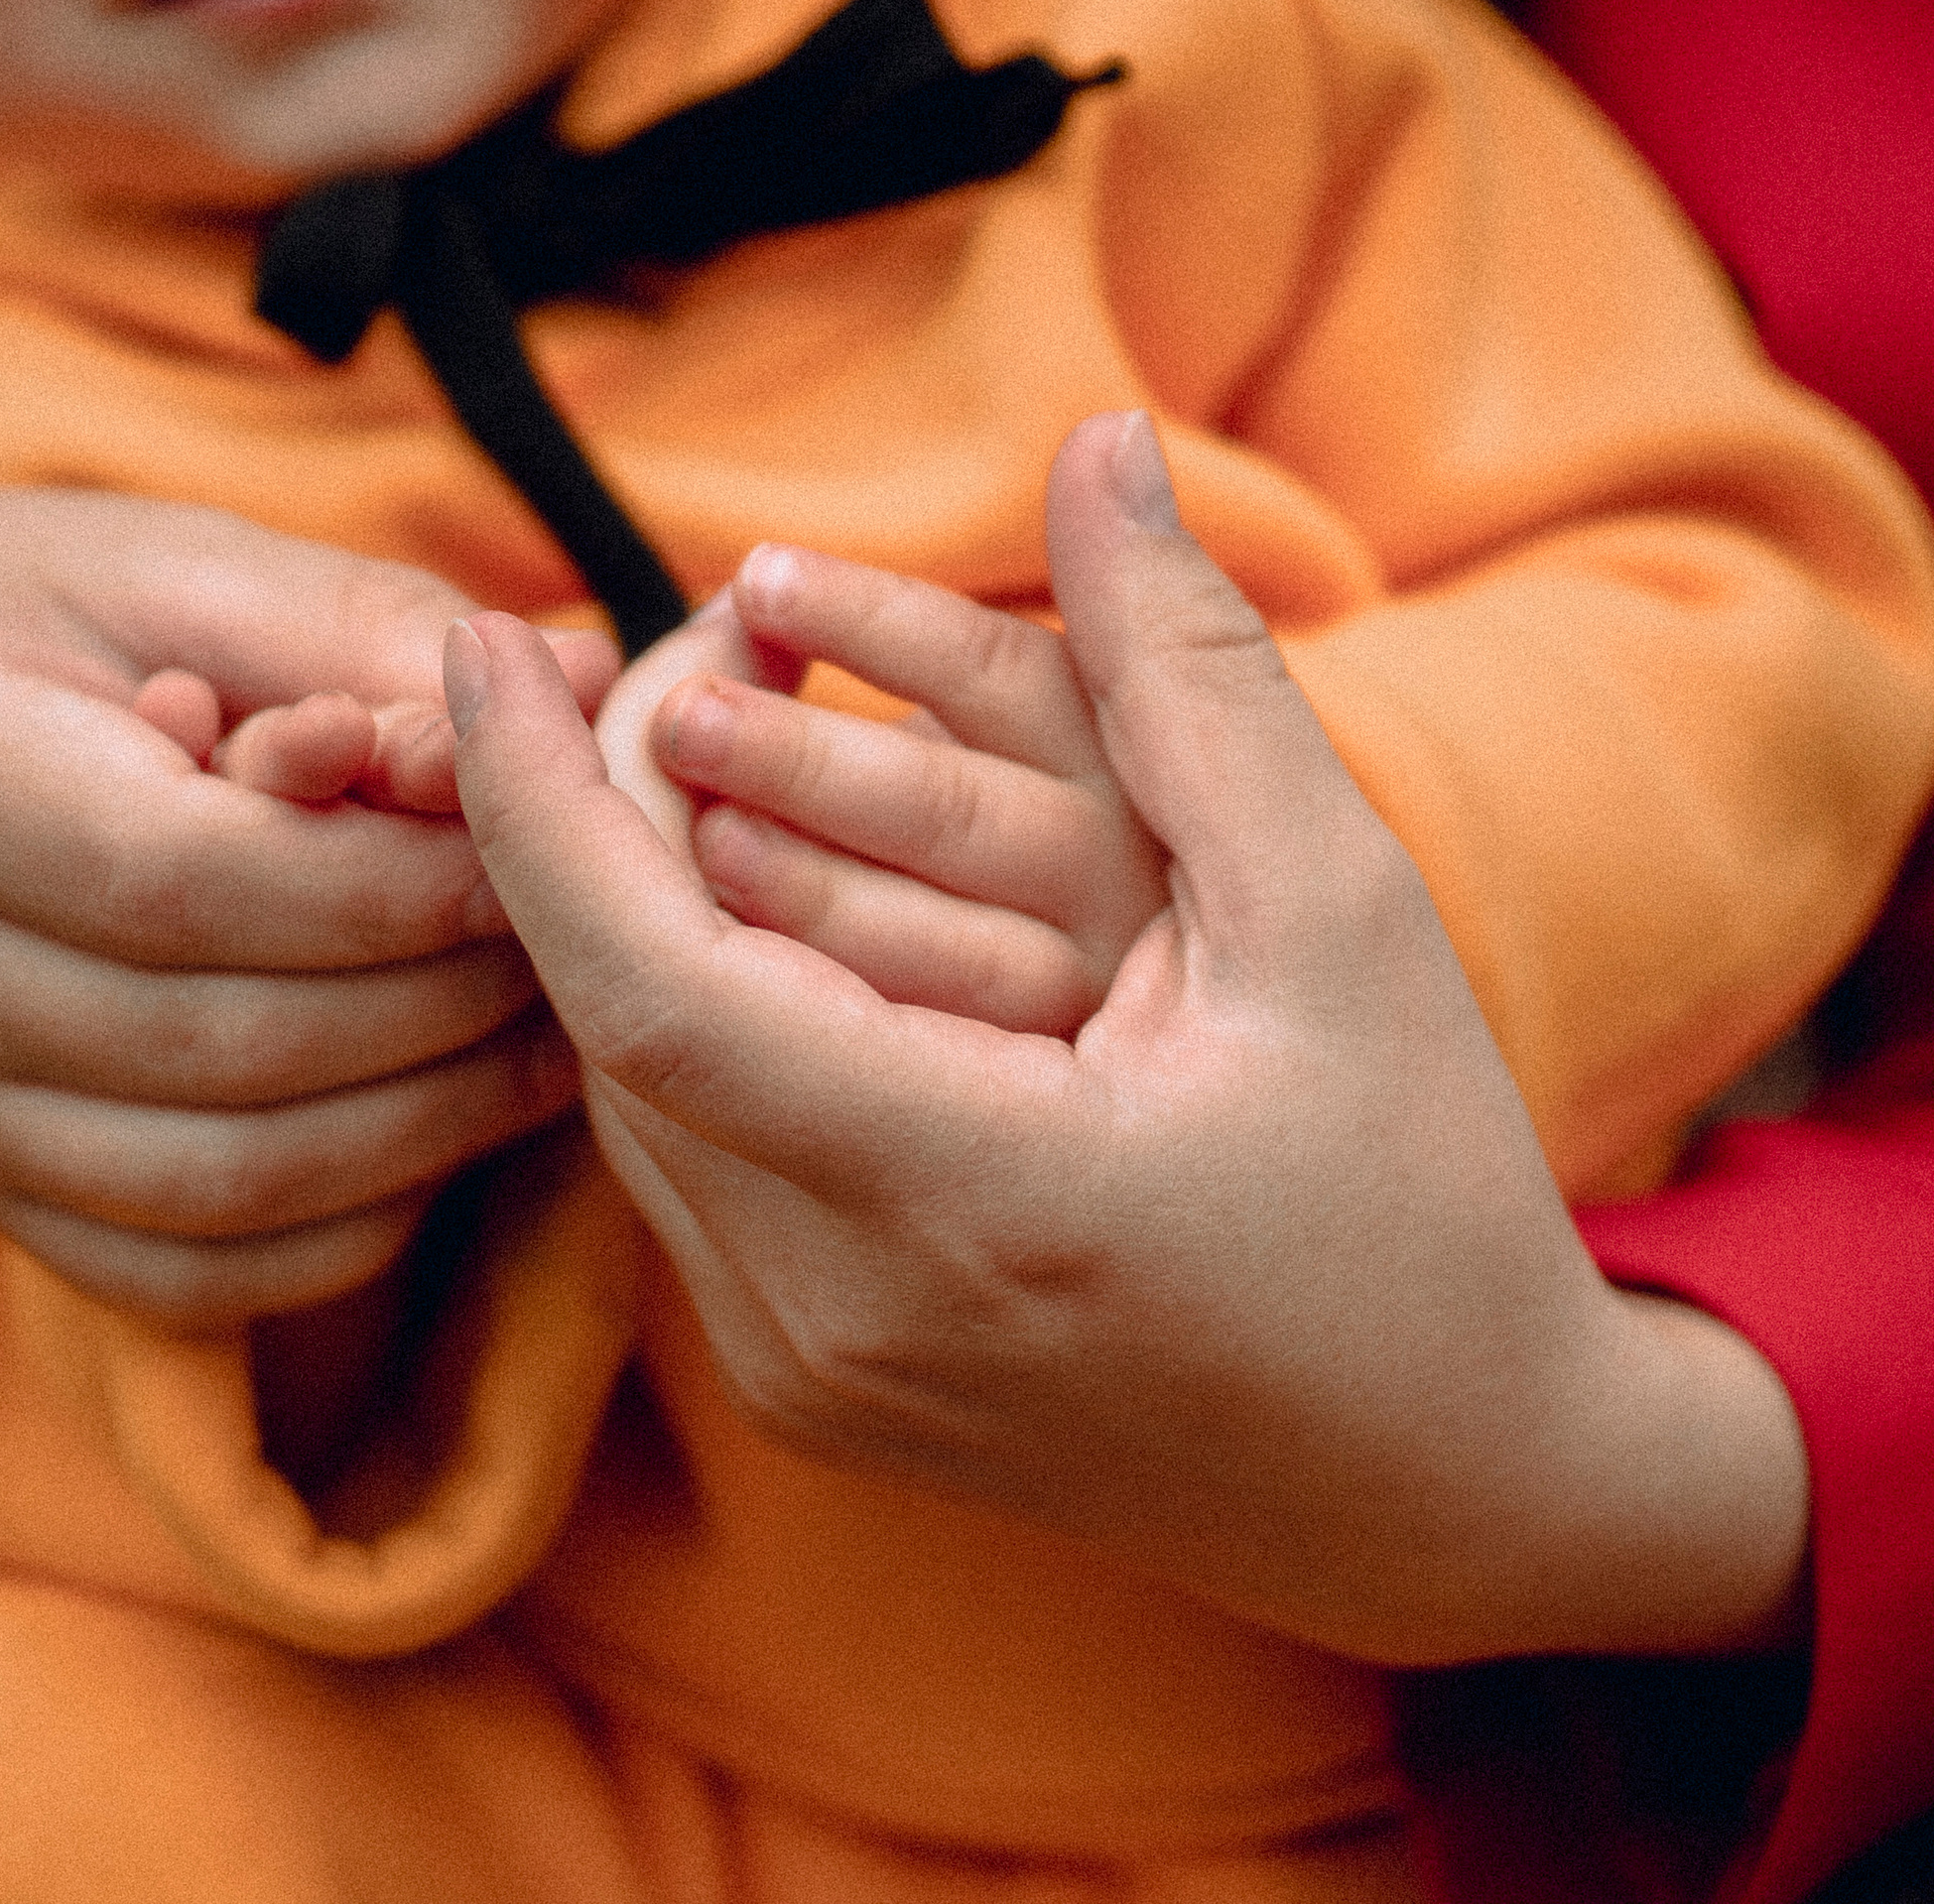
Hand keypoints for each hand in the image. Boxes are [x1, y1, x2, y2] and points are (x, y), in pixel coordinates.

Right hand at [0, 489, 614, 1325]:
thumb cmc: (39, 610)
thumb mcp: (186, 561)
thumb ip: (367, 631)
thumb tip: (579, 694)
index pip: (183, 877)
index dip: (392, 884)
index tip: (534, 851)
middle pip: (216, 1040)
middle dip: (438, 1001)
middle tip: (572, 944)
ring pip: (215, 1180)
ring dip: (424, 1124)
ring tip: (544, 1034)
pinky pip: (179, 1270)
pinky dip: (341, 1223)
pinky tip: (442, 1129)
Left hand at [450, 415, 1808, 1662]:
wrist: (1449, 1488)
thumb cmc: (1417, 1193)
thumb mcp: (1334, 910)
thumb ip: (1196, 670)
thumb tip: (1102, 444)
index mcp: (970, 1204)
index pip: (649, 990)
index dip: (537, 805)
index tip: (484, 643)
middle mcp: (840, 1319)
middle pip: (613, 1022)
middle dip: (591, 814)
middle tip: (661, 643)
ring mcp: (810, 1374)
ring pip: (625, 1092)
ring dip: (629, 907)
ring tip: (680, 742)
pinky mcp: (812, 1385)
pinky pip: (679, 1158)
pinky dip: (680, 1008)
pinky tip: (732, 900)